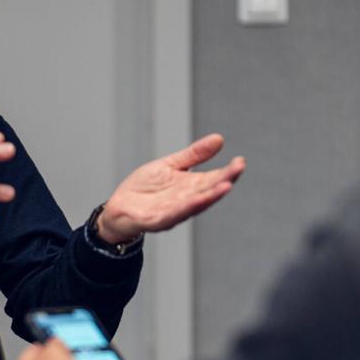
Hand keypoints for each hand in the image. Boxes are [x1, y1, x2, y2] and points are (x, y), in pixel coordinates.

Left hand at [96, 134, 244, 243]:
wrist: (119, 207)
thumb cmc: (145, 188)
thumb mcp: (170, 165)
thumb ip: (194, 155)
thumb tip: (219, 139)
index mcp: (191, 187)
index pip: (214, 179)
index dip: (228, 171)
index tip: (240, 161)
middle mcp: (186, 200)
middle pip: (209, 191)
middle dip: (224, 181)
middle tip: (238, 169)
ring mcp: (173, 211)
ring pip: (195, 205)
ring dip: (210, 197)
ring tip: (225, 186)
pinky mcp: (156, 220)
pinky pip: (173, 215)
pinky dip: (185, 208)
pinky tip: (196, 200)